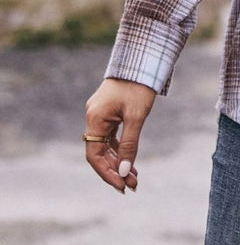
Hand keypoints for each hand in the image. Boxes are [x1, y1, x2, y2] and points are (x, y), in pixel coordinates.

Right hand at [84, 78, 155, 192]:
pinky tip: (130, 161)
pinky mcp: (109, 111)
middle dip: (115, 170)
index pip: (95, 155)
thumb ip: (129, 144)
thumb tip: (124, 171)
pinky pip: (111, 136)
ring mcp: (100, 114)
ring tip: (134, 177)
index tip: (122, 186)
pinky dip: (120, 149)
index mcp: (95, 119)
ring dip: (119, 161)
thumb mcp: (136, 116)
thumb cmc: (139, 86)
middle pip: (99, 153)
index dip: (107, 173)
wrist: (142, 58)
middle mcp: (93, 117)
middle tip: (132, 185)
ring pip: (106, 146)